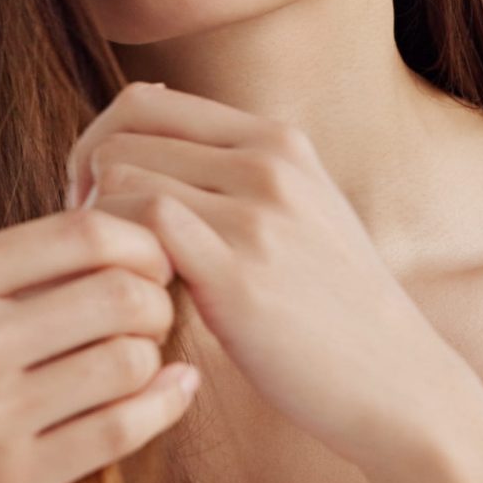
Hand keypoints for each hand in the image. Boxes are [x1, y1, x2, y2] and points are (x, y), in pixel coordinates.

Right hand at [0, 207, 200, 482]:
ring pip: (129, 361)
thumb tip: (121, 239)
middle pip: (122, 293)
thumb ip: (4, 274)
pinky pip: (119, 429)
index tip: (151, 264)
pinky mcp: (6, 481)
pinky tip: (170, 395)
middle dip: (161, 300)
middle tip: (158, 315)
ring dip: (155, 358)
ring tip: (145, 362)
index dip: (143, 244)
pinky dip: (162, 407)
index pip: (86, 233)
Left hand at [64, 82, 471, 474]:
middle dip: (83, 186)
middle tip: (92, 245)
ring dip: (98, 228)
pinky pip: (141, 232)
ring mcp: (256, 215)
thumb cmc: (332, 308)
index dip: (99, 145)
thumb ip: (235, 169)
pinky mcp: (239, 276)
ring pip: (121, 178)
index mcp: (278, 139)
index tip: (95, 200)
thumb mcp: (301, 209)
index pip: (145, 99)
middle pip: (122, 135)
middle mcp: (269, 162)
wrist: (399, 384)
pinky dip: (118, 260)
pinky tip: (137, 301)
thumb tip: (146, 118)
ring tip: (115, 275)